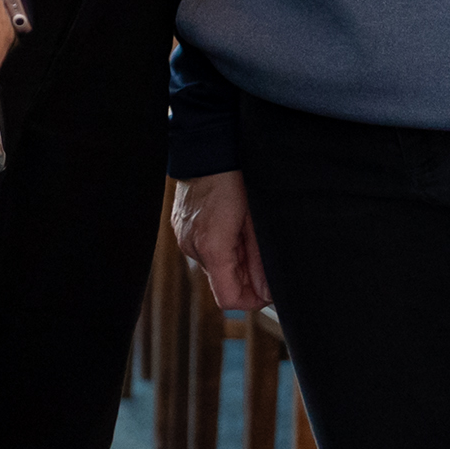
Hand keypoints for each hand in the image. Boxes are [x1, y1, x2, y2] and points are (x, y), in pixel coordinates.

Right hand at [170, 172, 267, 311]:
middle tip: (260, 249)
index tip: (269, 290)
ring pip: (214, 266)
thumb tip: (267, 292)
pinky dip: (220, 245)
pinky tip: (229, 223)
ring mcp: (183, 236)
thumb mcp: (256, 221)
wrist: (207, 148)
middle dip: (245, 275)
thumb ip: (260, 260)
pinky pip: (203, 249)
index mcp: (212, 247)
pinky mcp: (181, 227)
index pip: (229, 299)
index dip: (253, 301)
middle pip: (222, 283)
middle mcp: (192, 246)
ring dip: (233, 258)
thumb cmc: (235, 178)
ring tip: (244, 229)